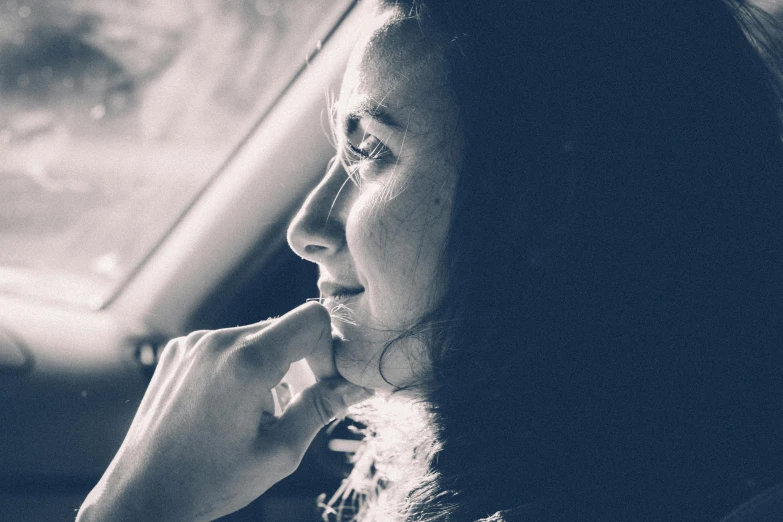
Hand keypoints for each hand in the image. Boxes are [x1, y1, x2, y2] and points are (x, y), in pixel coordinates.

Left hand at [76, 302, 371, 521]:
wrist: (143, 495)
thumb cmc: (210, 481)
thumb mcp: (280, 452)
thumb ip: (321, 408)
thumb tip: (358, 385)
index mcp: (246, 363)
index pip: (312, 318)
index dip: (328, 349)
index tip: (322, 384)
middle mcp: (217, 341)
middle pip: (285, 327)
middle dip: (301, 361)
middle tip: (291, 407)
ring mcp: (194, 343)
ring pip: (257, 335)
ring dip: (270, 366)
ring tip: (253, 413)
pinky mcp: (179, 350)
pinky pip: (228, 344)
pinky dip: (241, 366)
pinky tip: (228, 405)